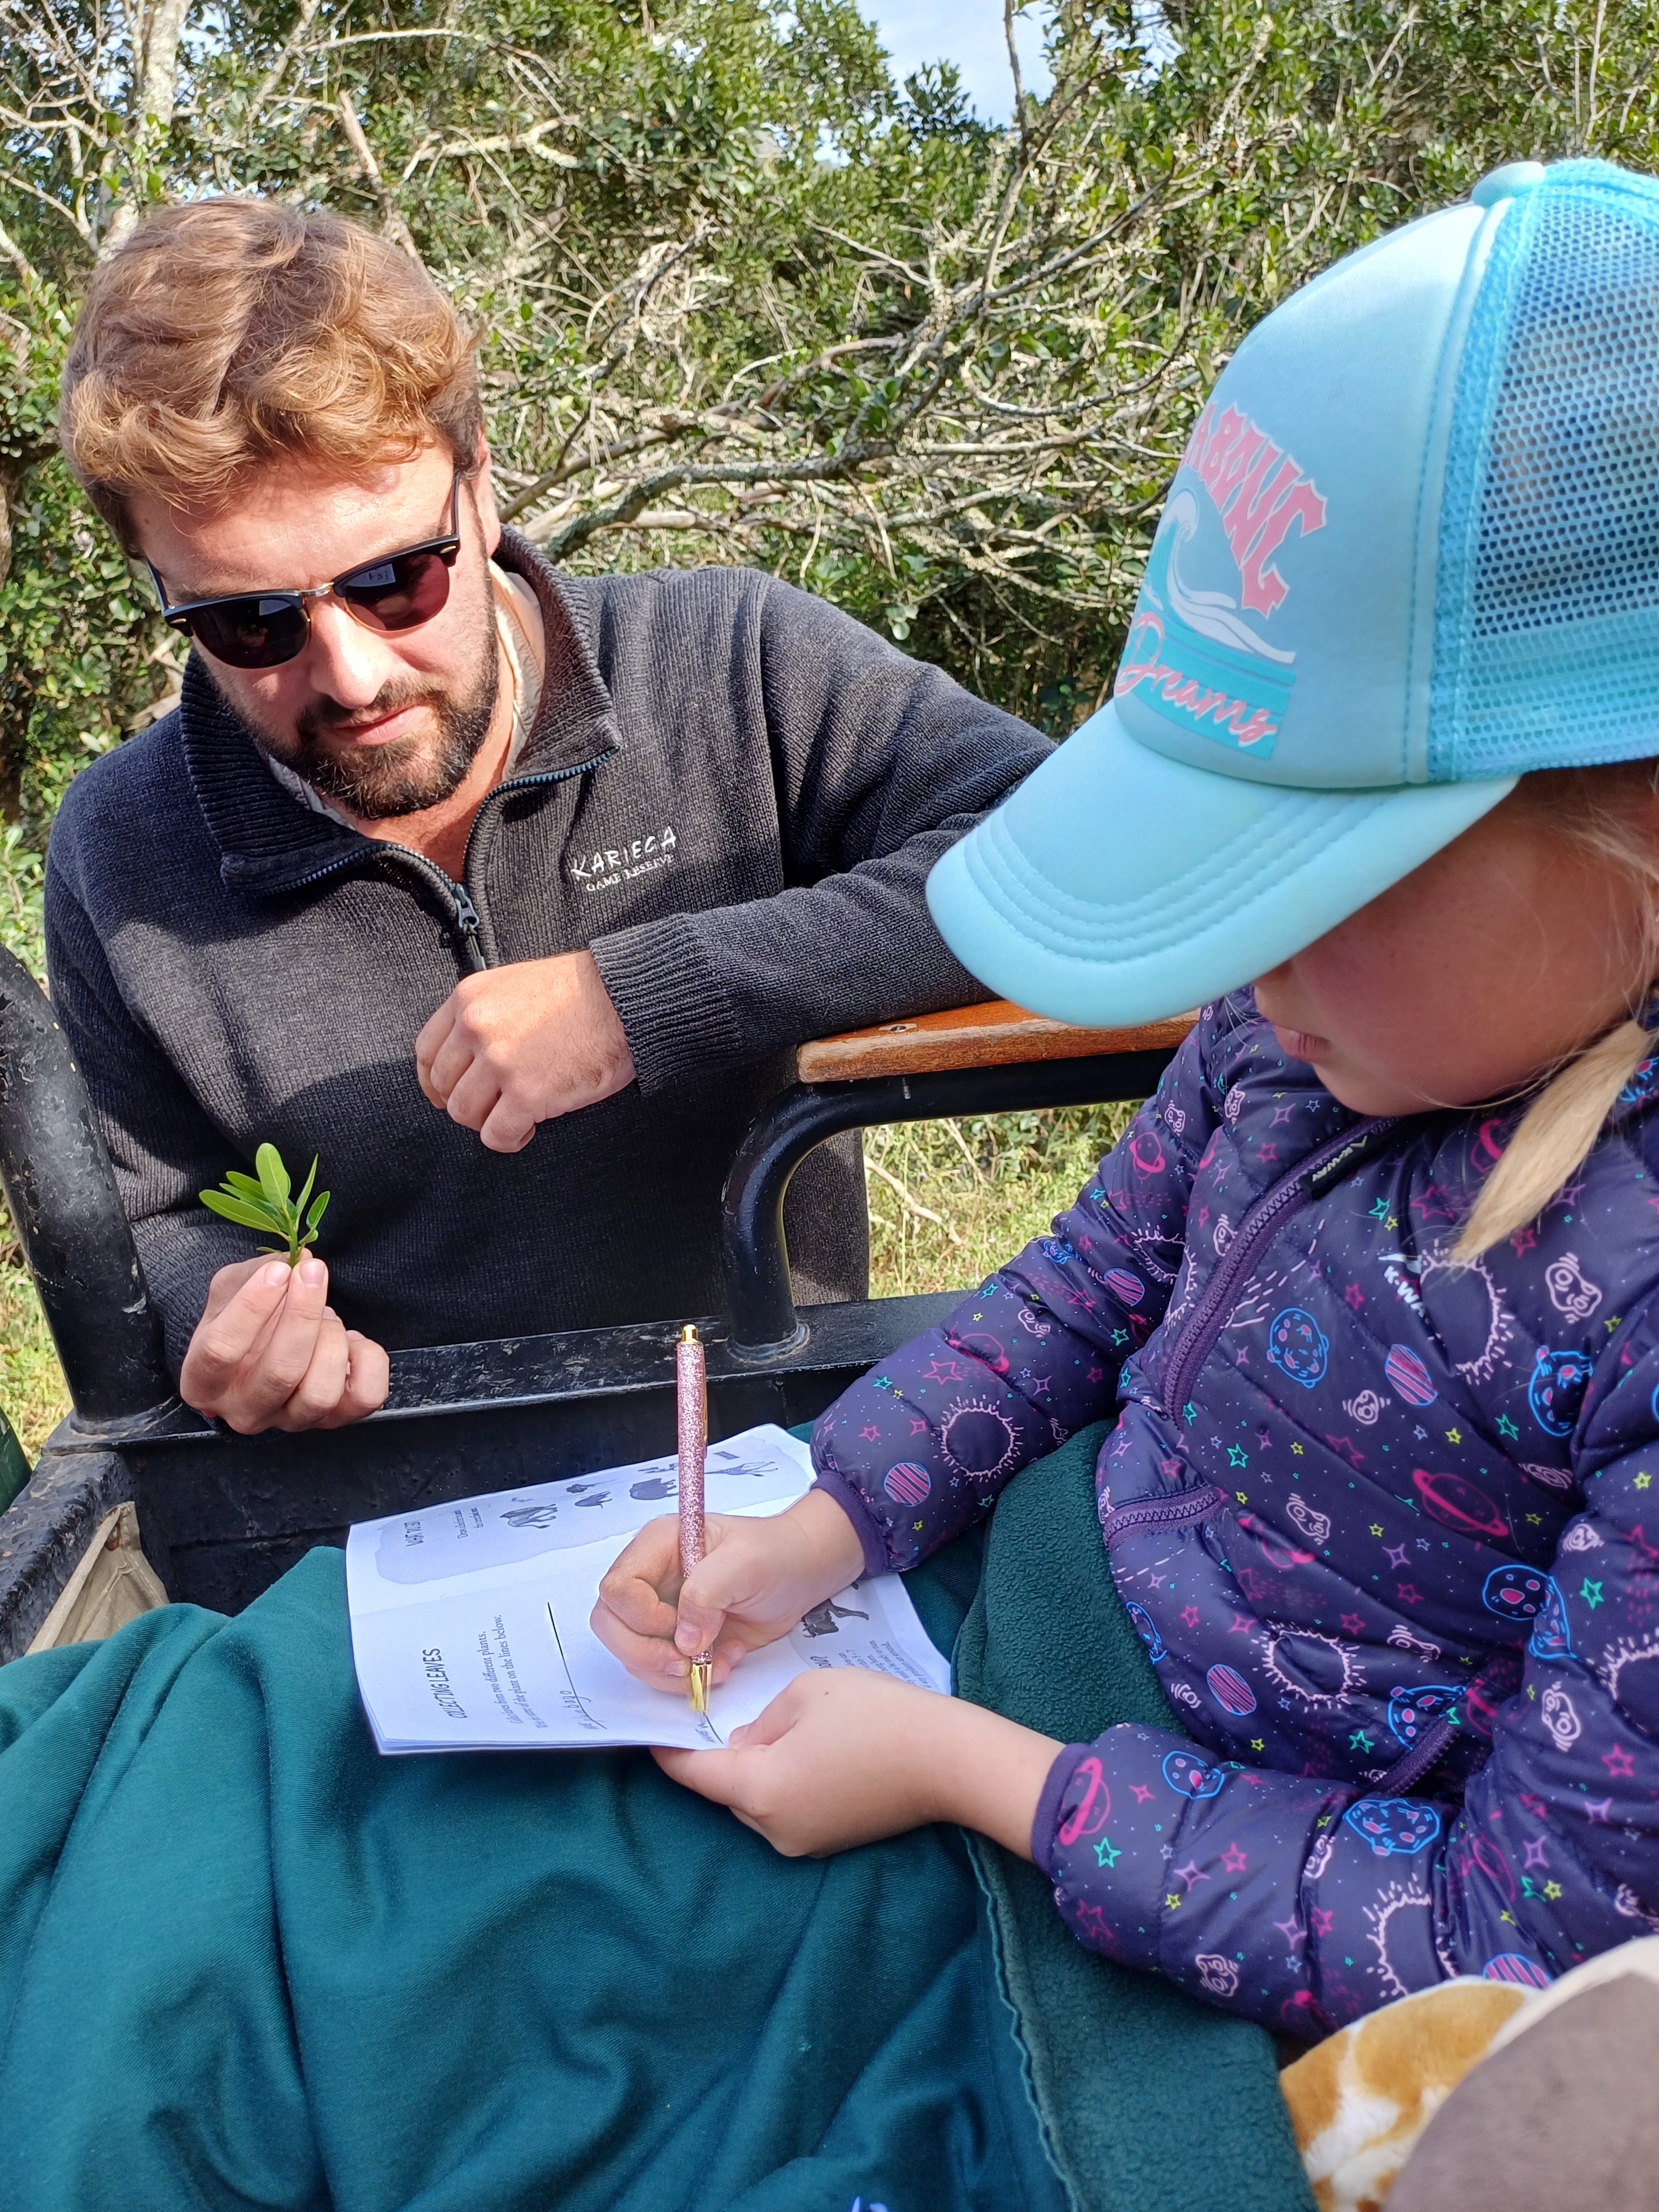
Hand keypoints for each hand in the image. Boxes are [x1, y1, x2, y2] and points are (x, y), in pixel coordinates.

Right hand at [179, 1255, 390, 1433]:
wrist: (261, 1353)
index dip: (252, 1307)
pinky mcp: (334, 1420)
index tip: (278, 1271)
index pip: (221, 1352)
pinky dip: (368, 1360)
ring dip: (331, 1340)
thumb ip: (256, 1272)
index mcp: (203, 1382)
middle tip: (313, 1273)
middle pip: (280, 1372)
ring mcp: (290, 1421)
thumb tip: (296, 1262)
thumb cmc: (242, 1320)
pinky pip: (365, 1397)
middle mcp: (244, 1412)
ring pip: (320, 1392)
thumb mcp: (231, 1289)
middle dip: (303, 1315)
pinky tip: (353, 1341)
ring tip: (327, 1317)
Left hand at [415, 950, 636, 1151]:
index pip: (427, 1050)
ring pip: (465, 1113)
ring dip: (488, 1121)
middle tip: (492, 1106)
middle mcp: (477, 1028)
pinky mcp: (527, 1094)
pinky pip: (496, 1135)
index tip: (445, 1093)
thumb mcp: (515, 986)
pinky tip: (528, 1128)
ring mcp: (500, 1062)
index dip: (434, 1080)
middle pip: (445, 1086)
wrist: (625, 998)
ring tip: (515, 1115)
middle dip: (467, 1102)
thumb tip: (470, 1055)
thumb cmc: (582, 992)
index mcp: (469, 999)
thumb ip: (486, 1014)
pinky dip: (511, 1139)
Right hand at [591, 1488, 866, 1690]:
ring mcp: (661, 1611)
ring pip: (631, 1653)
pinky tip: (723, 1663)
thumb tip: (683, 1639)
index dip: (641, 1616)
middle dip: (645, 1654)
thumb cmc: (776, 1554)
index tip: (679, 1627)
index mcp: (658, 1546)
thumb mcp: (747, 1562)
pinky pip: (659, 1670)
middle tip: (686, 1664)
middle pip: (610, 1624)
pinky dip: (688, 1679)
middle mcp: (651, 1579)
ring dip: (670, 1672)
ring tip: (717, 1663)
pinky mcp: (677, 1639)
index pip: (618, 1588)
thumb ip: (707, 1593)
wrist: (800, 1574)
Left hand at [653, 1669, 1061, 1858]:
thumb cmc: (876, 1715)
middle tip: (719, 1712)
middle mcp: (773, 1828)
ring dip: (756, 1769)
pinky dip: (784, 1781)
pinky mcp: (831, 1840)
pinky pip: (787, 1808)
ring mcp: (804, 1841)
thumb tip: (745, 1742)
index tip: (649, 1731)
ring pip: (757, 1800)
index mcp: (759, 1789)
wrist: (948, 1759)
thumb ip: (761, 1722)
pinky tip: (808, 1749)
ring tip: (776, 1726)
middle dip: (719, 1757)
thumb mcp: (806, 1696)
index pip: (693, 1774)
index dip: (668, 1750)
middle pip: (726, 1790)